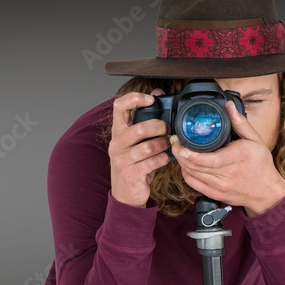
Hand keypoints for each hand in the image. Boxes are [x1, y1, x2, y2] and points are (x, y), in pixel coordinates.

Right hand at [109, 90, 170, 206]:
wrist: (126, 192)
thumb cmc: (134, 162)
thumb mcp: (135, 140)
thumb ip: (145, 118)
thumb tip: (157, 93)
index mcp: (117, 131)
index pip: (119, 106)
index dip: (134, 98)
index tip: (150, 99)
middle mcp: (116, 144)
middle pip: (139, 128)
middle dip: (159, 127)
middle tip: (167, 130)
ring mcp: (121, 159)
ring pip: (148, 147)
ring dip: (163, 145)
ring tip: (168, 145)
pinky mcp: (130, 173)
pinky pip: (153, 162)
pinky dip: (163, 159)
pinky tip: (165, 158)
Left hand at [172, 99, 284, 215]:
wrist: (266, 191)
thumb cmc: (261, 164)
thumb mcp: (255, 140)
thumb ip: (240, 123)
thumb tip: (229, 106)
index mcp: (237, 158)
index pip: (209, 159)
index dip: (190, 153)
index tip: (180, 143)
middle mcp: (227, 174)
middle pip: (195, 166)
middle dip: (179, 153)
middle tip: (174, 141)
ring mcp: (220, 187)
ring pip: (192, 174)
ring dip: (181, 162)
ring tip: (178, 150)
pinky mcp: (215, 194)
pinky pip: (193, 184)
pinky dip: (185, 173)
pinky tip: (185, 164)